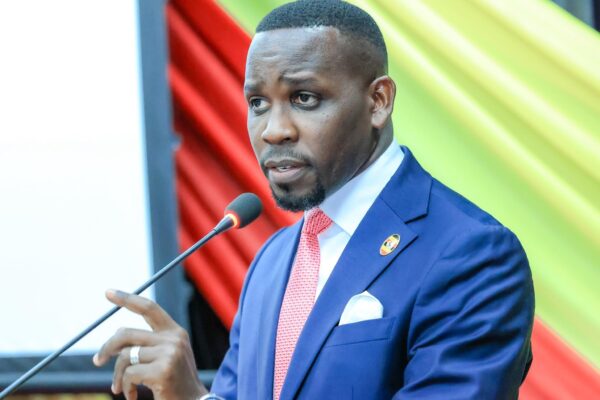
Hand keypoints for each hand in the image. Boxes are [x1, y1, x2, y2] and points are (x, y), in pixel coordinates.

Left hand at [93, 289, 207, 399]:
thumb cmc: (175, 383)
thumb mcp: (166, 357)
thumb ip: (148, 344)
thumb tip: (115, 338)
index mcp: (175, 332)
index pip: (149, 308)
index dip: (127, 299)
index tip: (108, 292)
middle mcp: (173, 339)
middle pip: (126, 333)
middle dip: (107, 347)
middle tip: (97, 361)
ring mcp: (169, 354)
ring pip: (125, 356)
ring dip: (118, 375)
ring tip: (121, 388)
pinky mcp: (162, 370)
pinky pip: (129, 374)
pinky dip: (126, 387)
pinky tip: (133, 396)